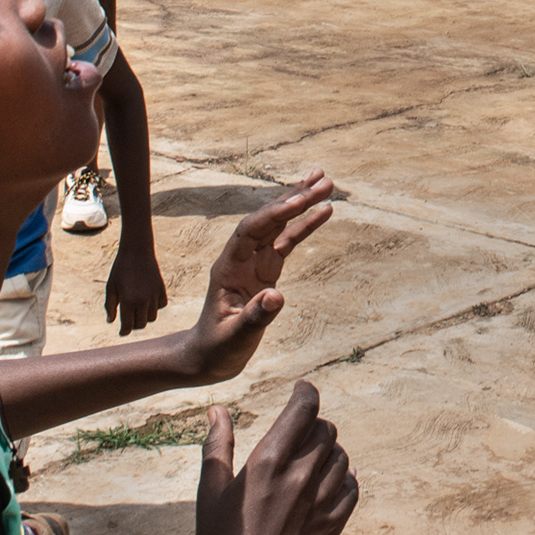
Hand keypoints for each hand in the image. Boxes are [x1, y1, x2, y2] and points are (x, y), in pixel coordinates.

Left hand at [106, 232, 169, 334]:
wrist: (137, 251)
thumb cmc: (120, 269)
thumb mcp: (111, 287)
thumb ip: (110, 305)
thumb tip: (111, 322)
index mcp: (128, 301)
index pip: (128, 326)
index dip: (124, 331)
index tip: (122, 332)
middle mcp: (143, 301)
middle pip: (140, 324)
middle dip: (133, 324)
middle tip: (128, 320)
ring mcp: (154, 296)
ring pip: (152, 317)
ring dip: (144, 316)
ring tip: (137, 310)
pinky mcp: (161, 289)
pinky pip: (161, 305)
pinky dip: (155, 306)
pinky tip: (148, 301)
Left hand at [182, 176, 334, 385]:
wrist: (208, 356)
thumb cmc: (217, 348)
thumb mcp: (234, 338)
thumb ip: (255, 317)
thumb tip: (278, 296)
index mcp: (227, 268)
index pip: (251, 232)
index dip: (274, 215)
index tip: (299, 202)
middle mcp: (240, 258)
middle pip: (268, 219)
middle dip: (294, 198)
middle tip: (323, 178)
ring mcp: (254, 262)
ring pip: (279, 225)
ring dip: (301, 204)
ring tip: (326, 183)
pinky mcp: (266, 270)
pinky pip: (288, 242)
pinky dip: (305, 227)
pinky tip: (323, 212)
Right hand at [186, 381, 356, 534]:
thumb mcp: (210, 491)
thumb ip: (218, 445)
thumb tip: (218, 410)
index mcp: (267, 462)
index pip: (303, 409)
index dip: (306, 393)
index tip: (303, 390)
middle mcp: (298, 477)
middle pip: (325, 429)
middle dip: (314, 425)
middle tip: (301, 432)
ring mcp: (320, 501)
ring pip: (341, 456)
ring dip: (328, 451)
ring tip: (311, 460)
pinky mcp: (333, 524)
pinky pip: (352, 486)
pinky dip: (344, 478)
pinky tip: (328, 482)